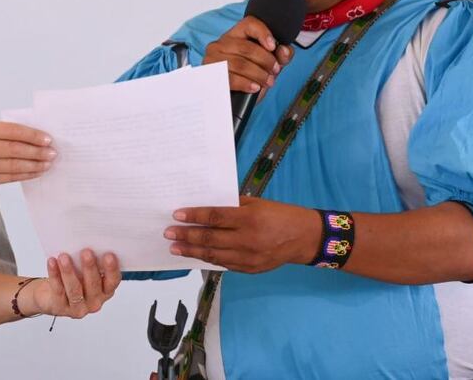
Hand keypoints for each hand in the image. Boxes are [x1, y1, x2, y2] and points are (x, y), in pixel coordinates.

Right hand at [0, 120, 54, 192]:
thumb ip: (3, 134)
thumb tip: (35, 138)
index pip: (12, 131)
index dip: (32, 135)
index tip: (48, 139)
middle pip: (14, 149)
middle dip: (37, 151)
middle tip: (52, 153)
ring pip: (14, 165)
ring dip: (34, 165)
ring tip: (47, 163)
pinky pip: (10, 177)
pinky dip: (26, 175)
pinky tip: (36, 172)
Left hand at [31, 249, 120, 318]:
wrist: (49, 296)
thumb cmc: (72, 278)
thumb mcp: (84, 269)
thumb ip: (90, 260)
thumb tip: (90, 239)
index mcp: (105, 290)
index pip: (113, 281)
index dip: (112, 269)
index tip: (109, 255)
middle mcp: (95, 301)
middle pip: (94, 285)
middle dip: (90, 267)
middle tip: (86, 252)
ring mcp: (78, 307)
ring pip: (75, 289)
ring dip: (69, 271)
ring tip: (64, 257)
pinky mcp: (61, 307)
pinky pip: (58, 290)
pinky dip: (54, 274)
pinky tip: (52, 262)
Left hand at [164, 196, 319, 272]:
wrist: (303, 238)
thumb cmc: (279, 215)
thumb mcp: (256, 203)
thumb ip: (232, 206)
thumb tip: (206, 208)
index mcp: (248, 219)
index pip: (214, 218)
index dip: (194, 216)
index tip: (176, 215)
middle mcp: (247, 240)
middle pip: (210, 239)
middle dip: (186, 236)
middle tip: (168, 233)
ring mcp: (248, 258)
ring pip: (213, 255)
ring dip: (191, 252)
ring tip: (175, 248)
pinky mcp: (250, 269)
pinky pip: (224, 264)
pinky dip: (208, 259)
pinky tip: (195, 256)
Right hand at [202, 17, 292, 96]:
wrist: (235, 101)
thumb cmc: (250, 77)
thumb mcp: (269, 65)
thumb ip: (281, 56)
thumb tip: (284, 50)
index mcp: (236, 35)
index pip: (249, 24)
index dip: (263, 33)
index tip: (273, 46)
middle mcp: (221, 43)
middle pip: (247, 47)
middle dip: (266, 61)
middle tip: (275, 71)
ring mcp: (213, 58)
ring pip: (240, 64)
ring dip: (259, 74)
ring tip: (267, 81)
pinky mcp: (211, 74)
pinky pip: (231, 78)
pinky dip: (246, 84)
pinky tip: (254, 87)